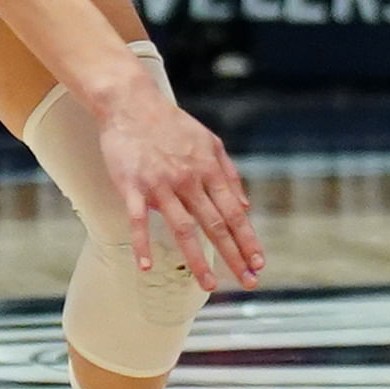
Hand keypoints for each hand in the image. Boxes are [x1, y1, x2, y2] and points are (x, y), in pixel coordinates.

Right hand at [93, 83, 262, 289]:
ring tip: (210, 285)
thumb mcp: (210, 141)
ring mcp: (160, 184)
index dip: (248, 238)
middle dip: (234, 255)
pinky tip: (146, 266)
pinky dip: (142, 244)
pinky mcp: (132, 186)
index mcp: (208, 169)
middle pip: (215, 224)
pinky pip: (138, 220)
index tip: (259, 262)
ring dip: (198, 259)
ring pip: (183, 228)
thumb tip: (246, 206)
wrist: (131, 103)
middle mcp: (189, 179)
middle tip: (249, 281)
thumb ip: (229, 174)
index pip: (234, 211)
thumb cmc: (171, 124)